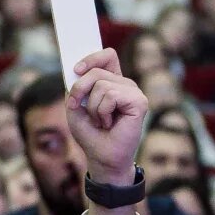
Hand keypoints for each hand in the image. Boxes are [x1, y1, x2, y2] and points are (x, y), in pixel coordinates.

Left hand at [67, 48, 148, 185]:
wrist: (102, 158)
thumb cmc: (90, 133)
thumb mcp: (75, 106)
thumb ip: (76, 86)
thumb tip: (77, 70)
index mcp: (112, 82)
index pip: (107, 56)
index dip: (92, 58)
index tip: (77, 70)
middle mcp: (125, 84)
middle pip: (97, 70)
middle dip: (80, 89)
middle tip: (79, 108)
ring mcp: (134, 92)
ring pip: (102, 84)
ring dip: (93, 107)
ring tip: (101, 121)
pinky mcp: (139, 102)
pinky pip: (111, 95)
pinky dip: (102, 111)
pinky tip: (109, 123)